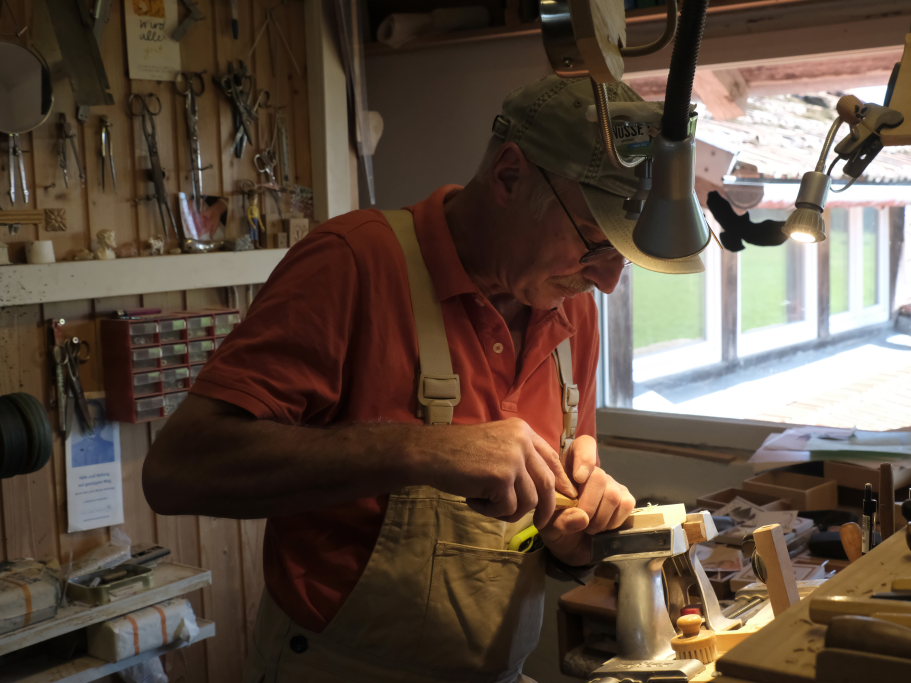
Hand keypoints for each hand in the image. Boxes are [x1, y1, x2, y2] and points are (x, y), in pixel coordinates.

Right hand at [417, 418, 577, 524]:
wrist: (430, 453)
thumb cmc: (457, 452)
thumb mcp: (495, 444)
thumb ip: (519, 458)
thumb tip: (546, 486)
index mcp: (523, 431)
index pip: (551, 459)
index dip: (560, 482)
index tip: (563, 498)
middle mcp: (522, 441)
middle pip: (547, 483)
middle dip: (546, 508)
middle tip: (540, 523)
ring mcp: (513, 459)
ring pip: (529, 501)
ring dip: (509, 511)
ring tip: (486, 504)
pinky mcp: (502, 478)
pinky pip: (507, 508)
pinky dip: (491, 512)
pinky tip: (473, 501)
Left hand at [538, 435, 635, 565]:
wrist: (571, 547)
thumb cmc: (557, 527)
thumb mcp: (549, 525)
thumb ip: (559, 520)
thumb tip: (582, 517)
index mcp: (568, 467)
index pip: (584, 445)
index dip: (585, 458)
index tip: (579, 478)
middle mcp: (593, 472)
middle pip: (599, 476)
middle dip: (588, 504)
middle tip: (581, 520)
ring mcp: (612, 484)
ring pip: (612, 494)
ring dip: (600, 518)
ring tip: (589, 527)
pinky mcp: (625, 499)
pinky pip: (625, 505)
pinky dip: (613, 521)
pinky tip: (603, 527)